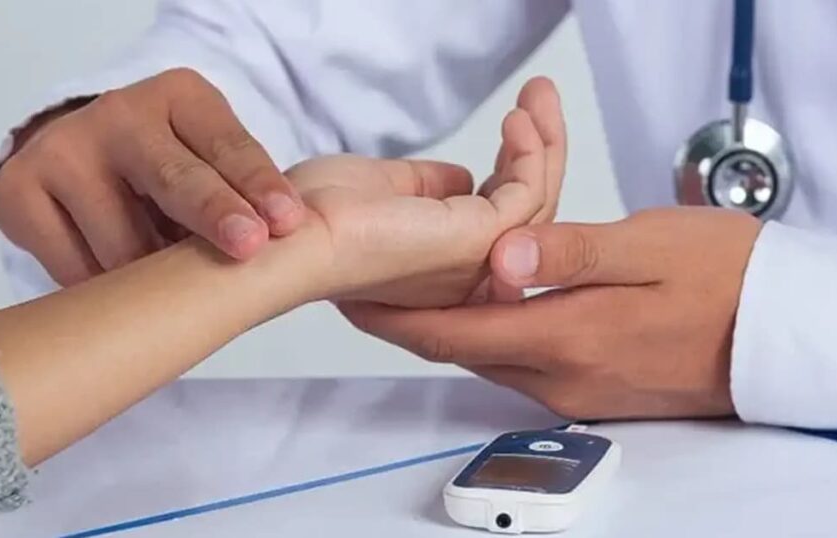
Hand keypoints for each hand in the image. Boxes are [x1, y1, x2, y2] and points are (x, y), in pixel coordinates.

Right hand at [0, 68, 304, 285]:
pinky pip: (76, 268)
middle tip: (247, 247)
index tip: (286, 221)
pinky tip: (124, 292)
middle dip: (213, 213)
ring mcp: (61, 150)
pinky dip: (109, 291)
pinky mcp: (17, 191)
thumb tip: (275, 254)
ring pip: (124, 243)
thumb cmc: (173, 172)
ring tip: (176, 291)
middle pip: (173, 177)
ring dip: (158, 278)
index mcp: (180, 97)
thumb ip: (241, 197)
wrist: (84, 159)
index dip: (257, 183)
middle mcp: (118, 115)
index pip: (226, 143)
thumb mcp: (213, 164)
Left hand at [289, 77, 565, 306]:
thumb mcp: (385, 188)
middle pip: (528, 212)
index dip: (514, 169)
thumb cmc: (316, 217)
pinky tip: (518, 120)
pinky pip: (527, 196)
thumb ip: (430, 186)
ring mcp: (476, 264)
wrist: (293, 232)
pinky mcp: (479, 242)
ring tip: (538, 95)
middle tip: (541, 99)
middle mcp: (466, 277)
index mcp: (441, 269)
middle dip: (542, 149)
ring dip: (544, 141)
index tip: (516, 127)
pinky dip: (531, 153)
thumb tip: (463, 176)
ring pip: (535, 202)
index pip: (500, 220)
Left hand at [339, 208, 761, 418]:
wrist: (790, 333)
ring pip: (491, 358)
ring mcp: (581, 391)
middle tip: (373, 285)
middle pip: (461, 351)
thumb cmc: (731, 280)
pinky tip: (491, 305)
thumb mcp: (651, 246)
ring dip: (452, 325)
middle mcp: (564, 377)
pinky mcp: (598, 390)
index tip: (349, 297)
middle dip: (410, 320)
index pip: (451, 335)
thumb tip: (498, 258)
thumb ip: (568, 254)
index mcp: (569, 337)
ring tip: (420, 285)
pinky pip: (525, 365)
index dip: (390, 318)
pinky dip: (493, 336)